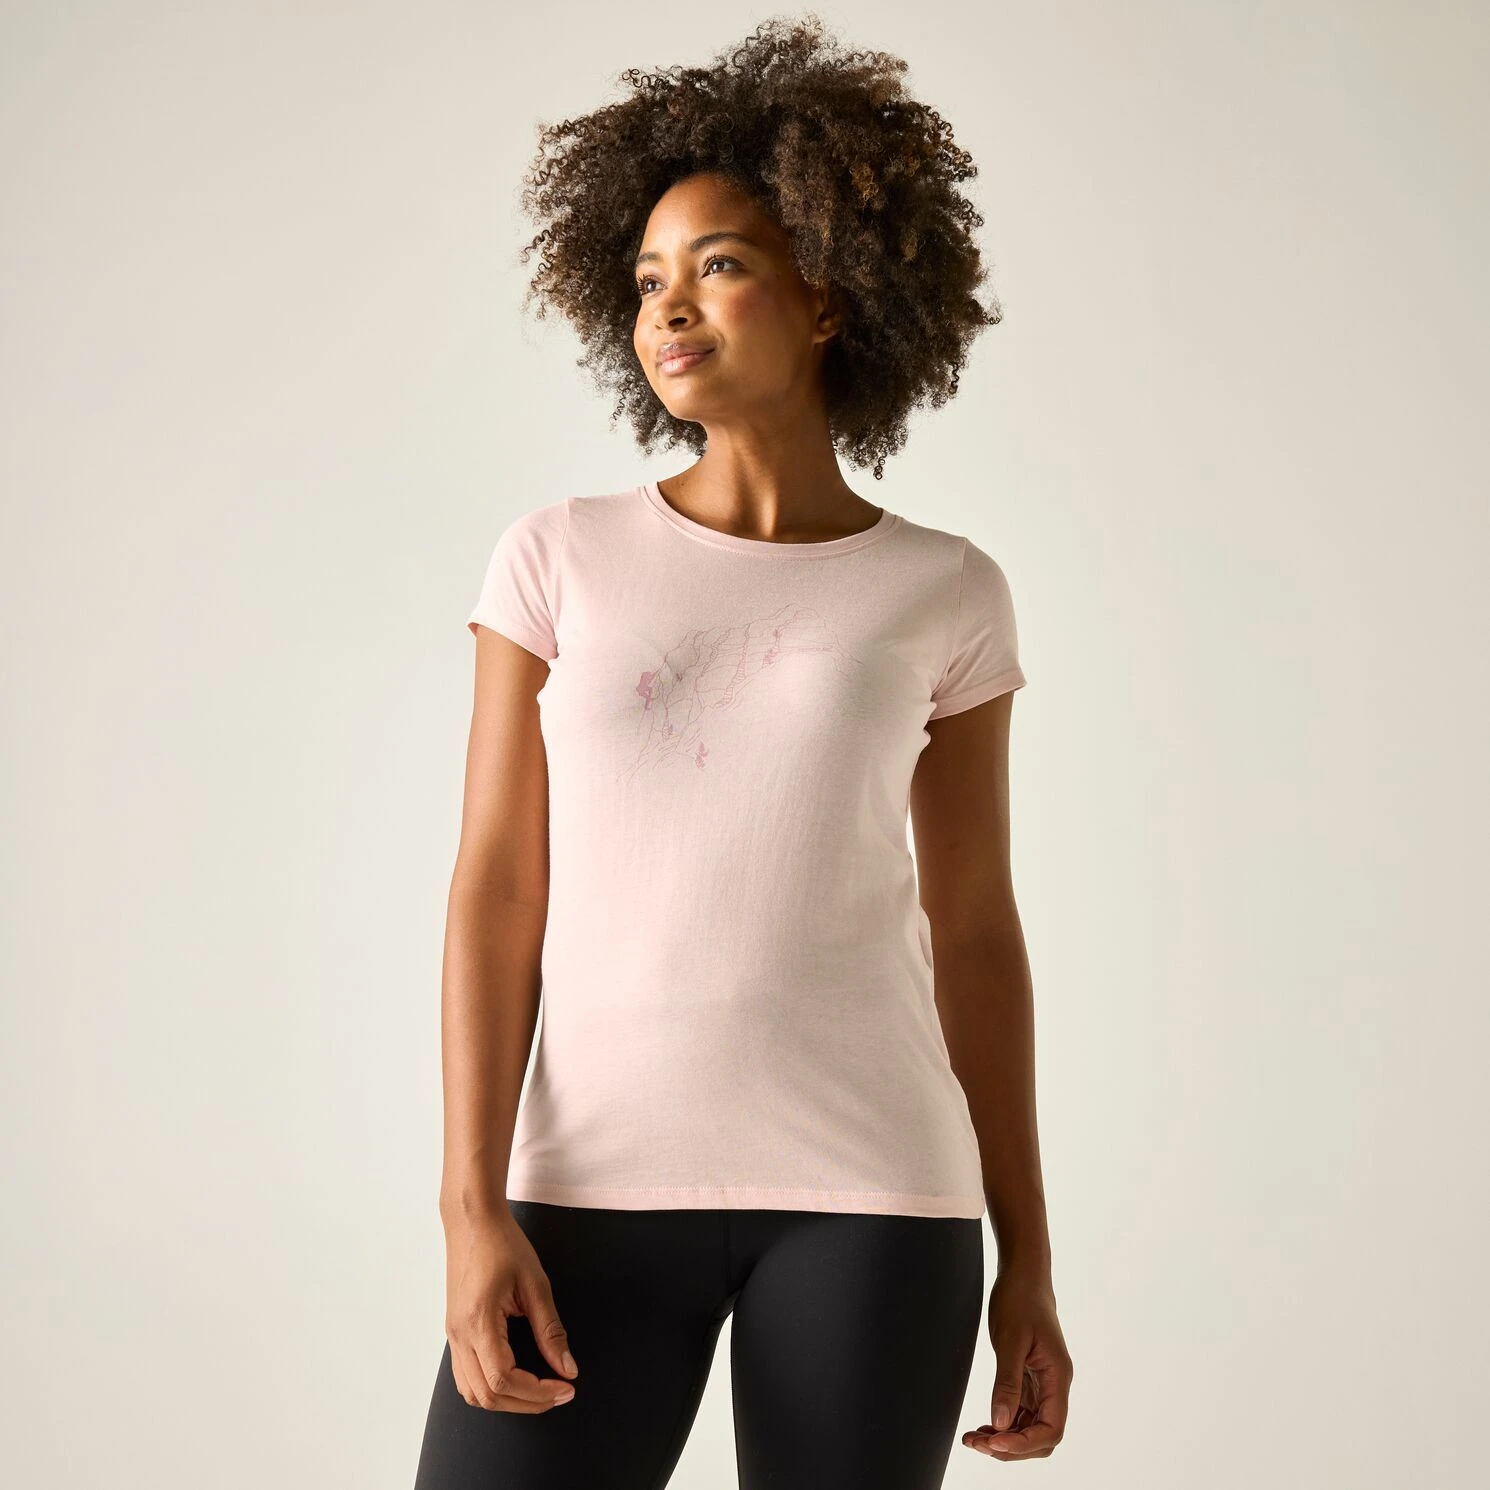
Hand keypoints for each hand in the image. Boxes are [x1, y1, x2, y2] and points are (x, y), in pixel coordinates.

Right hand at [443, 1207, 580, 1412]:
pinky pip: (466, 1377)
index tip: (565, 1387)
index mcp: (479, 1321)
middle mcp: (459, 1335)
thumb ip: (550, 1330)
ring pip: (473, 1393)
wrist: (472, 1221)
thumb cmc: (503, 1244)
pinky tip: (516, 1379)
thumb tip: (567, 1368)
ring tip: (539, 1392)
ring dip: (507, 1401)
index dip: (536, 1392)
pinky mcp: (455, 1331)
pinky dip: (491, 1388)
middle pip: (487, 1395)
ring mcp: (453, 1335)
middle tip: (559, 1394)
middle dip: (526, 1403)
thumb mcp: (535, 1283)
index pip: (504, 1379)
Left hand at [963, 1264, 1071, 1459]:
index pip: (1051, 1429)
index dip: (1024, 1443)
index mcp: (1058, 1377)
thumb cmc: (1020, 1300)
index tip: (995, 1442)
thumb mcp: (1010, 1340)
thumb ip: (1007, 1383)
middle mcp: (1054, 1386)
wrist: (1023, 1276)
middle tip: (976, 1443)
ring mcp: (1043, 1385)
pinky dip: (1003, 1424)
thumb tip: (1000, 1423)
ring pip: (1030, 1428)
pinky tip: (983, 1427)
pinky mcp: (1030, 1380)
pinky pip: (1021, 1413)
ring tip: (973, 1439)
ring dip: (1004, 1439)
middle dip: (1011, 1447)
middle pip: (1041, 1436)